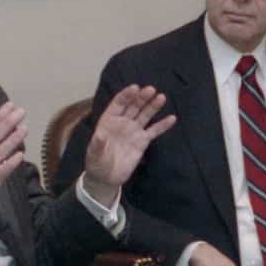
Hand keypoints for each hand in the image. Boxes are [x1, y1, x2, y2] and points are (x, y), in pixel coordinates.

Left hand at [78, 86, 176, 204]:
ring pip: (145, 115)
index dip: (126, 95)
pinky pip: (154, 131)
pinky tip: (172, 118)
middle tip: (151, 89)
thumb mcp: (94, 154)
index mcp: (109, 120)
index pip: (119, 103)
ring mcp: (134, 130)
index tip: (135, 88)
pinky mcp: (143, 141)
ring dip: (153, 106)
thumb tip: (100, 135)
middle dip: (142, 98)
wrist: (106, 177)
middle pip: (134, 106)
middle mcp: (123, 122)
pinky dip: (163, 125)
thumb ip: (98, 144)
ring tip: (161, 97)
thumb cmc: (96, 162)